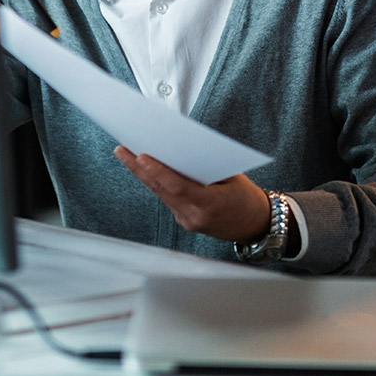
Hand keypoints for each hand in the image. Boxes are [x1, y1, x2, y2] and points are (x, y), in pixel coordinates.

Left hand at [113, 146, 269, 242]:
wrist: (255, 225)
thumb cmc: (246, 197)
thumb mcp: (232, 177)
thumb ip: (206, 167)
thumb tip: (181, 150)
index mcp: (210, 205)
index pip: (177, 186)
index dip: (158, 171)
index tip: (141, 155)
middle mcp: (194, 217)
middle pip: (161, 189)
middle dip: (139, 168)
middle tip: (121, 150)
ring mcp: (187, 221)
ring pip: (161, 194)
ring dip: (144, 175)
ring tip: (127, 155)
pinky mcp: (184, 221)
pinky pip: (167, 199)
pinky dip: (157, 183)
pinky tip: (146, 170)